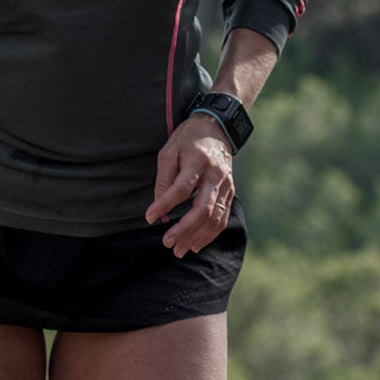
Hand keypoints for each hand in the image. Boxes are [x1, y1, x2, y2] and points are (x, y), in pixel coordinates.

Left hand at [146, 113, 236, 257]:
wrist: (217, 129)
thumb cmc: (188, 140)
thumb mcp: (169, 151)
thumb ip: (164, 178)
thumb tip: (158, 204)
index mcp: (198, 161)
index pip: (181, 188)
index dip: (165, 205)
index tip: (149, 217)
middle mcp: (216, 175)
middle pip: (203, 209)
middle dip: (184, 230)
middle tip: (167, 243)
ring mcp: (226, 186)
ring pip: (214, 218)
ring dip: (197, 237)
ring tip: (179, 249)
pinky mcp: (230, 193)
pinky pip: (222, 218)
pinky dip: (210, 235)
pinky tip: (196, 245)